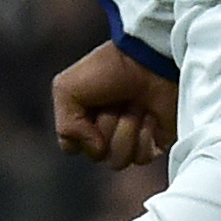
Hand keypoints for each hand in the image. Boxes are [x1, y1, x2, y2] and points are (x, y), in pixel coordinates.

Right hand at [52, 41, 178, 169]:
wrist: (149, 60)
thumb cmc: (108, 68)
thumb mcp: (66, 88)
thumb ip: (65, 127)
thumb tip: (94, 149)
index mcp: (83, 120)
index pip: (72, 147)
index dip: (80, 130)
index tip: (91, 103)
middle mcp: (106, 133)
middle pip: (97, 155)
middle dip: (108, 125)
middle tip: (117, 100)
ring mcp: (131, 140)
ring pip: (119, 160)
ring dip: (128, 128)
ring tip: (136, 104)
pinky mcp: (155, 144)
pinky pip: (143, 158)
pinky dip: (146, 134)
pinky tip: (151, 114)